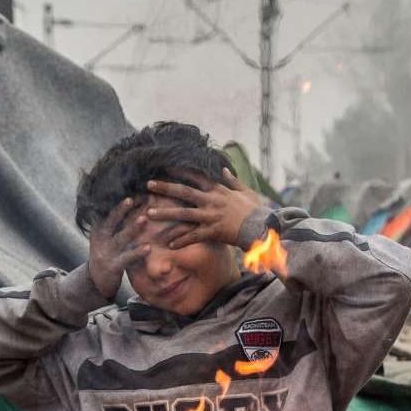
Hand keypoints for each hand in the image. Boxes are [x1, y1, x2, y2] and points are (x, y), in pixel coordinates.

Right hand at [87, 196, 150, 297]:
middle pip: (111, 221)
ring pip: (120, 238)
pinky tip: (148, 247)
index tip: (134, 190)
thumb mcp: (106, 234)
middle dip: (121, 209)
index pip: (108, 211)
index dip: (120, 202)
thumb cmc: (108, 252)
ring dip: (132, 228)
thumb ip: (116, 220)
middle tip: (132, 198)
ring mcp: (106, 252)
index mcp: (99, 228)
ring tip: (144, 218)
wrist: (96, 280)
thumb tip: (132, 198)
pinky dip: (137, 252)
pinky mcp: (113, 266)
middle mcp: (100, 238)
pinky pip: (127, 258)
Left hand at [144, 168, 267, 249]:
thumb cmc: (256, 211)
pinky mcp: (213, 232)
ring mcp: (211, 216)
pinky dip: (182, 240)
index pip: (196, 177)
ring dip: (165, 214)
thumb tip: (224, 169)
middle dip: (165, 188)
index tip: (165, 166)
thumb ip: (233, 181)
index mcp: (218, 190)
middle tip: (148, 185)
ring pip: (183, 214)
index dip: (180, 171)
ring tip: (149, 214)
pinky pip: (194, 236)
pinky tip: (169, 245)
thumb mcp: (245, 192)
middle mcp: (212, 201)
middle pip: (184, 192)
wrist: (262, 227)